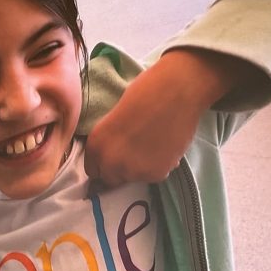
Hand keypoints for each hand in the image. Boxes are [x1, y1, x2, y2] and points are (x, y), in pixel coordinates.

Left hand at [85, 48, 249, 187]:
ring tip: (154, 145)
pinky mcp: (156, 175)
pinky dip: (160, 165)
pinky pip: (154, 175)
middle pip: (112, 179)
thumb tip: (114, 157)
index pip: (94, 170)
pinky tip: (165, 147)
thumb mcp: (113, 118)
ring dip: (141, 168)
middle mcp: (109, 162)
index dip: (105, 164)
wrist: (176, 91)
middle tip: (137, 150)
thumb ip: (110, 142)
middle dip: (122, 169)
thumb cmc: (145, 93)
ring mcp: (133, 171)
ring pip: (135, 178)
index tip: (116, 158)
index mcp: (96, 145)